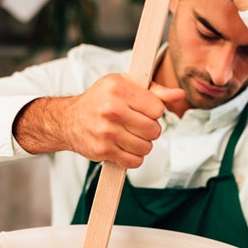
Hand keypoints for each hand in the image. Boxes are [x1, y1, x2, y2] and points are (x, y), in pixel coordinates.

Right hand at [13, 75, 183, 168]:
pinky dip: (133, 158)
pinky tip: (124, 148)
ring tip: (129, 136)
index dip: (153, 112)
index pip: (158, 109)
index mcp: (119, 88)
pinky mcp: (103, 150)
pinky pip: (134, 162)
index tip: (142, 111)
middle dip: (149, 130)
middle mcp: (112, 109)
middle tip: (136, 125)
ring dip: (142, 145)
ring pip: (146, 147)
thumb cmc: (100, 100)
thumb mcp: (124, 85)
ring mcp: (106, 131)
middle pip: (154, 130)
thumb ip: (154, 91)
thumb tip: (179, 95)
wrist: (68, 120)